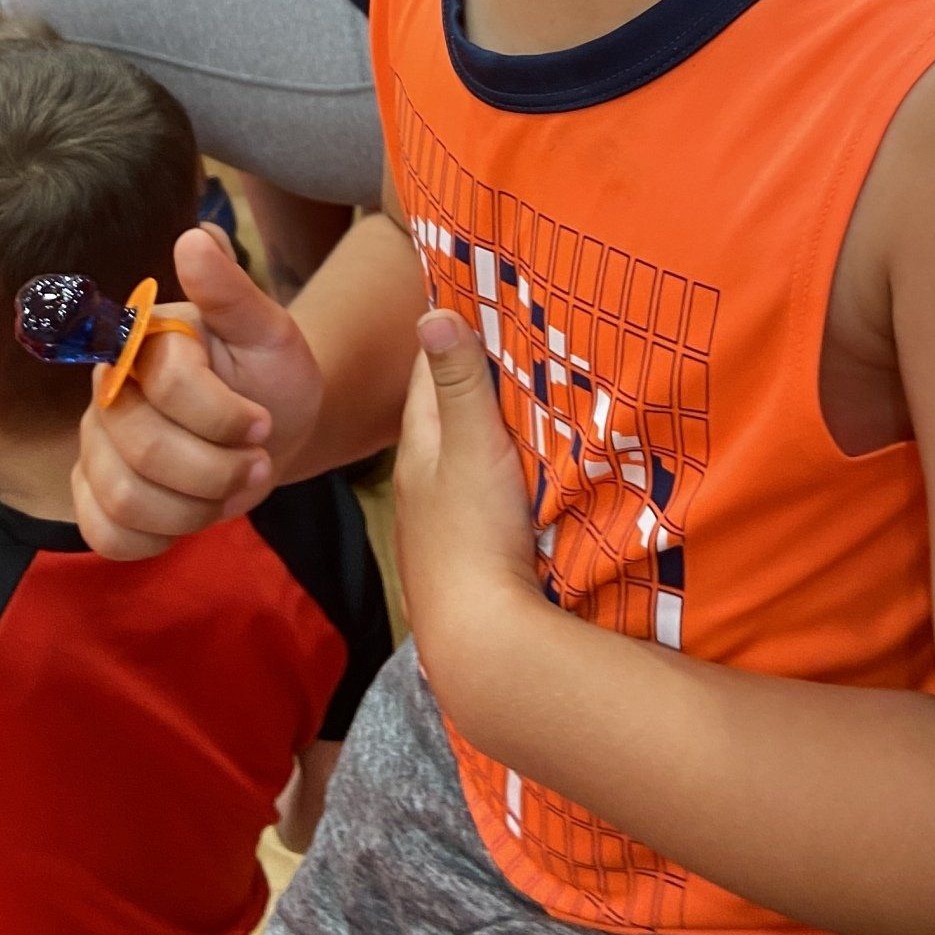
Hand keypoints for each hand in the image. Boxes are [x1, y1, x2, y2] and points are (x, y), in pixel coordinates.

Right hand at [72, 226, 320, 560]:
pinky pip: (106, 535)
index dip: (226, 417)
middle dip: (219, 470)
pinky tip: (192, 514)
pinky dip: (159, 537)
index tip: (265, 424)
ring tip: (232, 487)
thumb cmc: (270, 375)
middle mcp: (109, 390)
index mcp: (146, 341)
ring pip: (126, 499)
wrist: (273, 428)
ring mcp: (96, 444)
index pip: (171, 386)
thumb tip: (196, 238)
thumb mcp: (270, 330)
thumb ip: (232, 290)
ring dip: (197, 507)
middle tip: (257, 463)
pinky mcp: (94, 495)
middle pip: (145, 450)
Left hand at [394, 310, 543, 706]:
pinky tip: (515, 477)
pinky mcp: (462, 557)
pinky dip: (492, 473)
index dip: (447, 332)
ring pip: (458, 459)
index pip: (426, 371)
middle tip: (505, 340)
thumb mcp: (470, 446)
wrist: (480, 638)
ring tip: (517, 401)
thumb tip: (430, 310)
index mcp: (418, 447)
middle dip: (466, 379)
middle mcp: (419, 482)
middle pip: (442, 416)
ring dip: (480, 430)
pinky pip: (476, 496)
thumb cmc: (474, 534)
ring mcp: (438, 524)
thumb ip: (457, 383)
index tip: (470, 295)